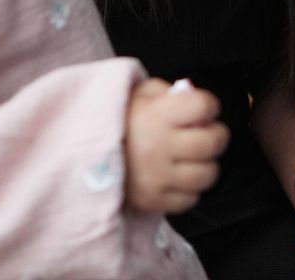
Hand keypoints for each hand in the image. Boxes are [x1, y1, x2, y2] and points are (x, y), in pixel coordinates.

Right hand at [124, 79, 229, 214]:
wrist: (78, 155)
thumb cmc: (115, 121)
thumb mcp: (136, 94)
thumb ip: (167, 92)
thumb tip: (193, 98)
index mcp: (157, 115)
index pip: (204, 106)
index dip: (208, 106)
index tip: (202, 110)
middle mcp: (159, 147)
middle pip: (212, 142)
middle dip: (216, 136)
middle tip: (205, 134)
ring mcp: (157, 177)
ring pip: (207, 175)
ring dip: (205, 165)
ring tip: (192, 159)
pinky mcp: (153, 201)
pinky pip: (190, 200)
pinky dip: (189, 190)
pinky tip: (177, 178)